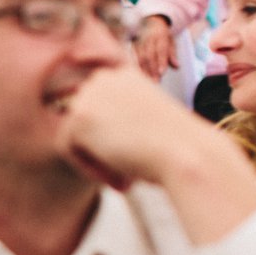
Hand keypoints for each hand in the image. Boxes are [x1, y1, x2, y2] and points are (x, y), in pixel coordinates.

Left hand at [54, 66, 202, 190]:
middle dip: (102, 150)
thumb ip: (118, 123)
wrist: (188, 154)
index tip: (137, 156)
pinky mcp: (77, 116)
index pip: (100, 111)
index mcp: (124, 76)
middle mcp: (104, 77)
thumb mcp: (146, 124)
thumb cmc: (177, 147)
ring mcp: (88, 94)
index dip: (114, 139)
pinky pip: (66, 149)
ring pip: (73, 136)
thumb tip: (90, 136)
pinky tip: (118, 177)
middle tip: (130, 174)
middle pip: (85, 123)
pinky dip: (88, 168)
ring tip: (126, 178)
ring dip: (96, 161)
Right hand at [132, 16, 174, 79]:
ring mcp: (140, 41)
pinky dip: (136, 66)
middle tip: (155, 81)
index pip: (161, 50)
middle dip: (152, 69)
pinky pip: (134, 56)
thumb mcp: (171, 40)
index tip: (161, 72)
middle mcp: (149, 38)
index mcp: (160, 36)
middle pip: (150, 55)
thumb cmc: (162, 34)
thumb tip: (177, 65)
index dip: (161, 61)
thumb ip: (173, 53)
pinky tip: (139, 74)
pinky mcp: (133, 44)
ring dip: (144, 70)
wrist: (150, 21)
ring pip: (140, 57)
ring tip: (148, 80)